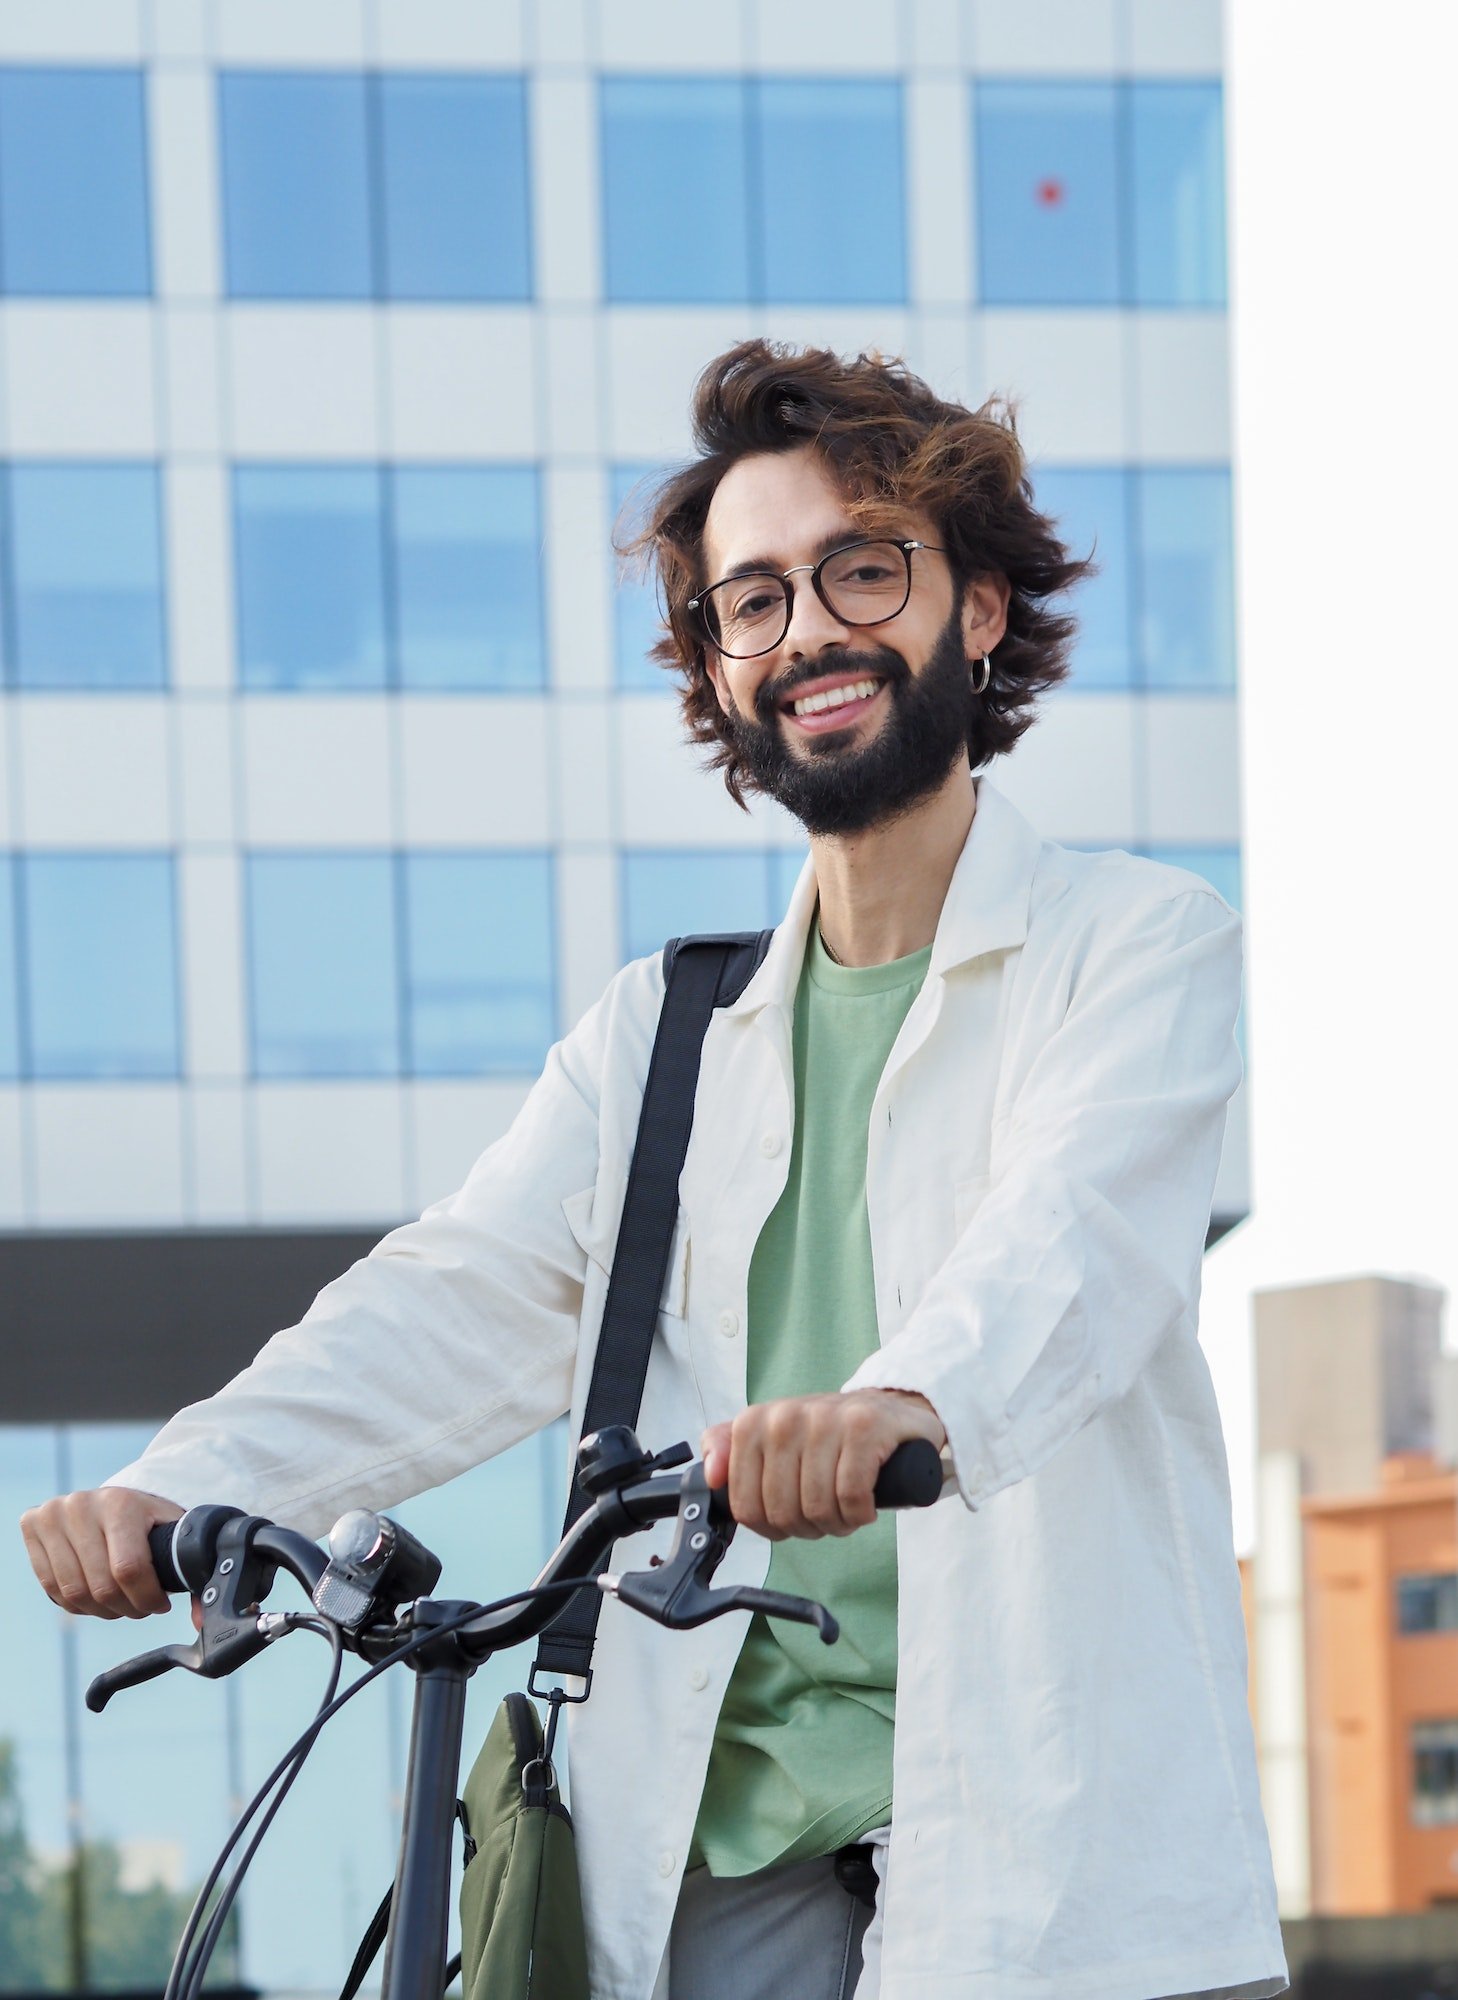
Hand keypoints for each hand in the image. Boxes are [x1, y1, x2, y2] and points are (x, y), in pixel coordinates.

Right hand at [19, 1487, 184, 1619]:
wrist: (116, 1499)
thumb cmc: (150, 1522)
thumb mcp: (175, 1536)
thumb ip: (191, 1575)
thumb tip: (200, 1622)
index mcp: (120, 1503)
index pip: (128, 1569)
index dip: (146, 1598)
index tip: (160, 1604)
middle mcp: (81, 1505)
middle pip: (100, 1587)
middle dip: (127, 1608)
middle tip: (141, 1606)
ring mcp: (53, 1516)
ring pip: (74, 1594)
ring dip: (102, 1611)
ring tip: (120, 1603)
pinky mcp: (33, 1527)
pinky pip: (53, 1589)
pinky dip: (77, 1604)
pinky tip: (96, 1595)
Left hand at [699, 1389, 946, 1540]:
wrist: (890, 1410)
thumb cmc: (827, 1436)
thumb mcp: (770, 1438)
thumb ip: (727, 1449)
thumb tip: (710, 1474)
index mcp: (754, 1423)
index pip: (746, 1508)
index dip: (771, 1526)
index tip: (792, 1513)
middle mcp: (786, 1416)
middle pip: (782, 1512)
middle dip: (807, 1526)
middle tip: (825, 1511)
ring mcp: (825, 1419)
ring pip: (817, 1507)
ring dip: (838, 1522)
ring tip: (847, 1507)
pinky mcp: (864, 1427)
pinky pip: (851, 1496)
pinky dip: (861, 1512)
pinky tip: (866, 1503)